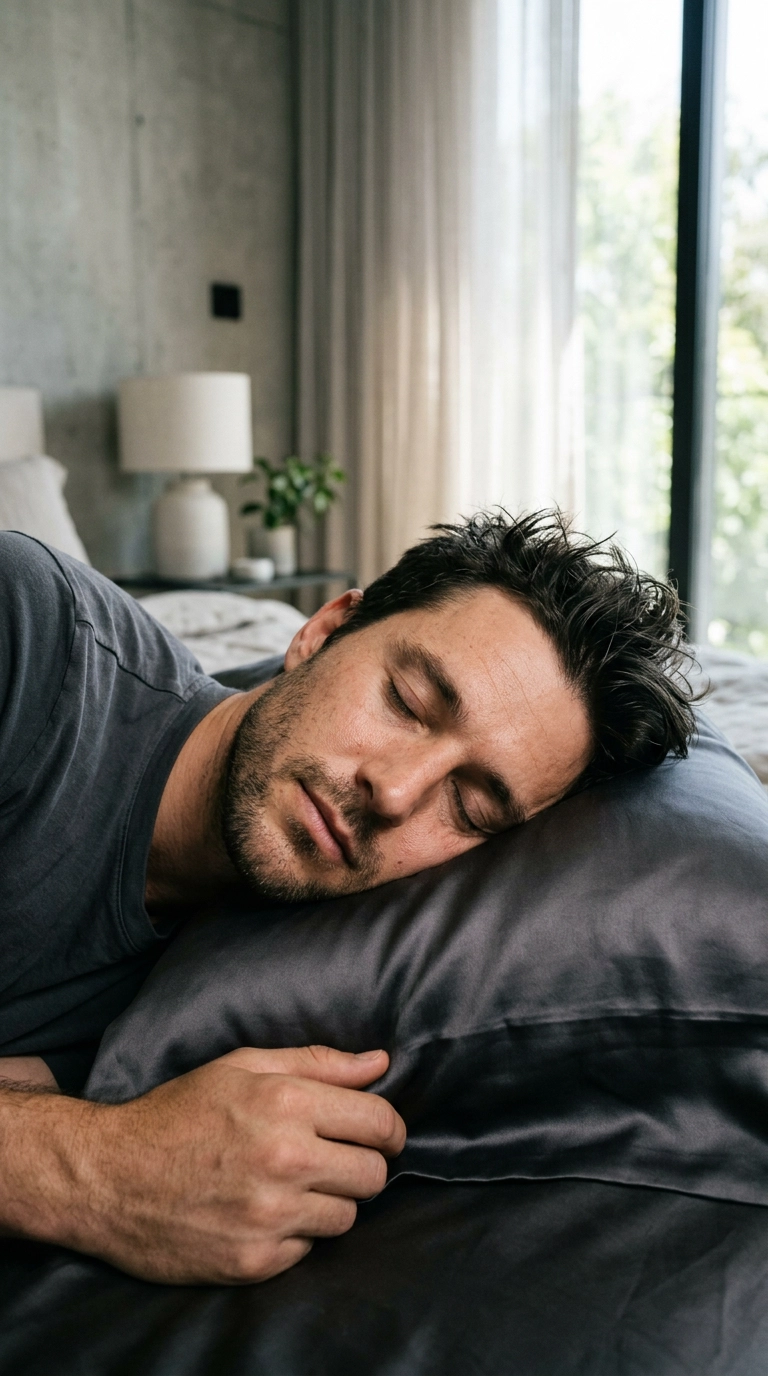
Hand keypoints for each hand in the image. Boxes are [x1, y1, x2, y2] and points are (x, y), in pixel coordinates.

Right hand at [59, 1045, 403, 1283]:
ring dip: (327, 1202)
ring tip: (289, 1185)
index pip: (381, 1123)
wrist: (109, 1177)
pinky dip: (293, 1234)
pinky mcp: (255, 1262)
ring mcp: (270, 1216)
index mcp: (286, 1103)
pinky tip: (261, 1213)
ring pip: (347, 1217)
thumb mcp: (242, 1067)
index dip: (388, 1128)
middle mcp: (284, 1160)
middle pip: (374, 1175)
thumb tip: (381, 1063)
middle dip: (359, 1165)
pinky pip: (308, 1250)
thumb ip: (318, 1063)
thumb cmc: (178, 1113)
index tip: (380, 1134)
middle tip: (329, 1159)